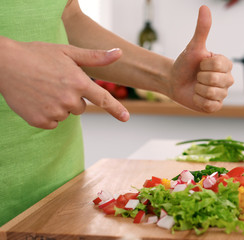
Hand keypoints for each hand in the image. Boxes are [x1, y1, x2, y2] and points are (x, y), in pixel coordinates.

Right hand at [0, 38, 128, 128]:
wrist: (5, 64)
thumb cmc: (38, 54)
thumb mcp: (68, 52)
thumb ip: (95, 57)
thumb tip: (119, 53)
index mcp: (78, 82)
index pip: (103, 99)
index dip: (116, 109)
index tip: (126, 118)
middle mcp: (69, 99)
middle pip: (81, 108)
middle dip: (72, 98)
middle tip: (55, 83)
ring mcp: (54, 111)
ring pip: (66, 114)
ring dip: (59, 105)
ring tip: (44, 89)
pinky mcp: (40, 121)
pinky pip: (52, 122)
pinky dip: (47, 114)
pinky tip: (37, 99)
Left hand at [170, 5, 233, 112]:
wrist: (174, 81)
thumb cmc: (185, 64)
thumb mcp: (193, 47)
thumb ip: (202, 30)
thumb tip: (204, 7)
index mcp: (226, 64)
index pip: (217, 65)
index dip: (203, 65)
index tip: (199, 64)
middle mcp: (227, 79)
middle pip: (215, 81)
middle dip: (199, 78)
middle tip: (196, 76)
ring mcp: (222, 94)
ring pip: (211, 93)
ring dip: (197, 90)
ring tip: (196, 86)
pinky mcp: (215, 106)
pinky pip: (209, 105)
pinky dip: (198, 101)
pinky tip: (196, 96)